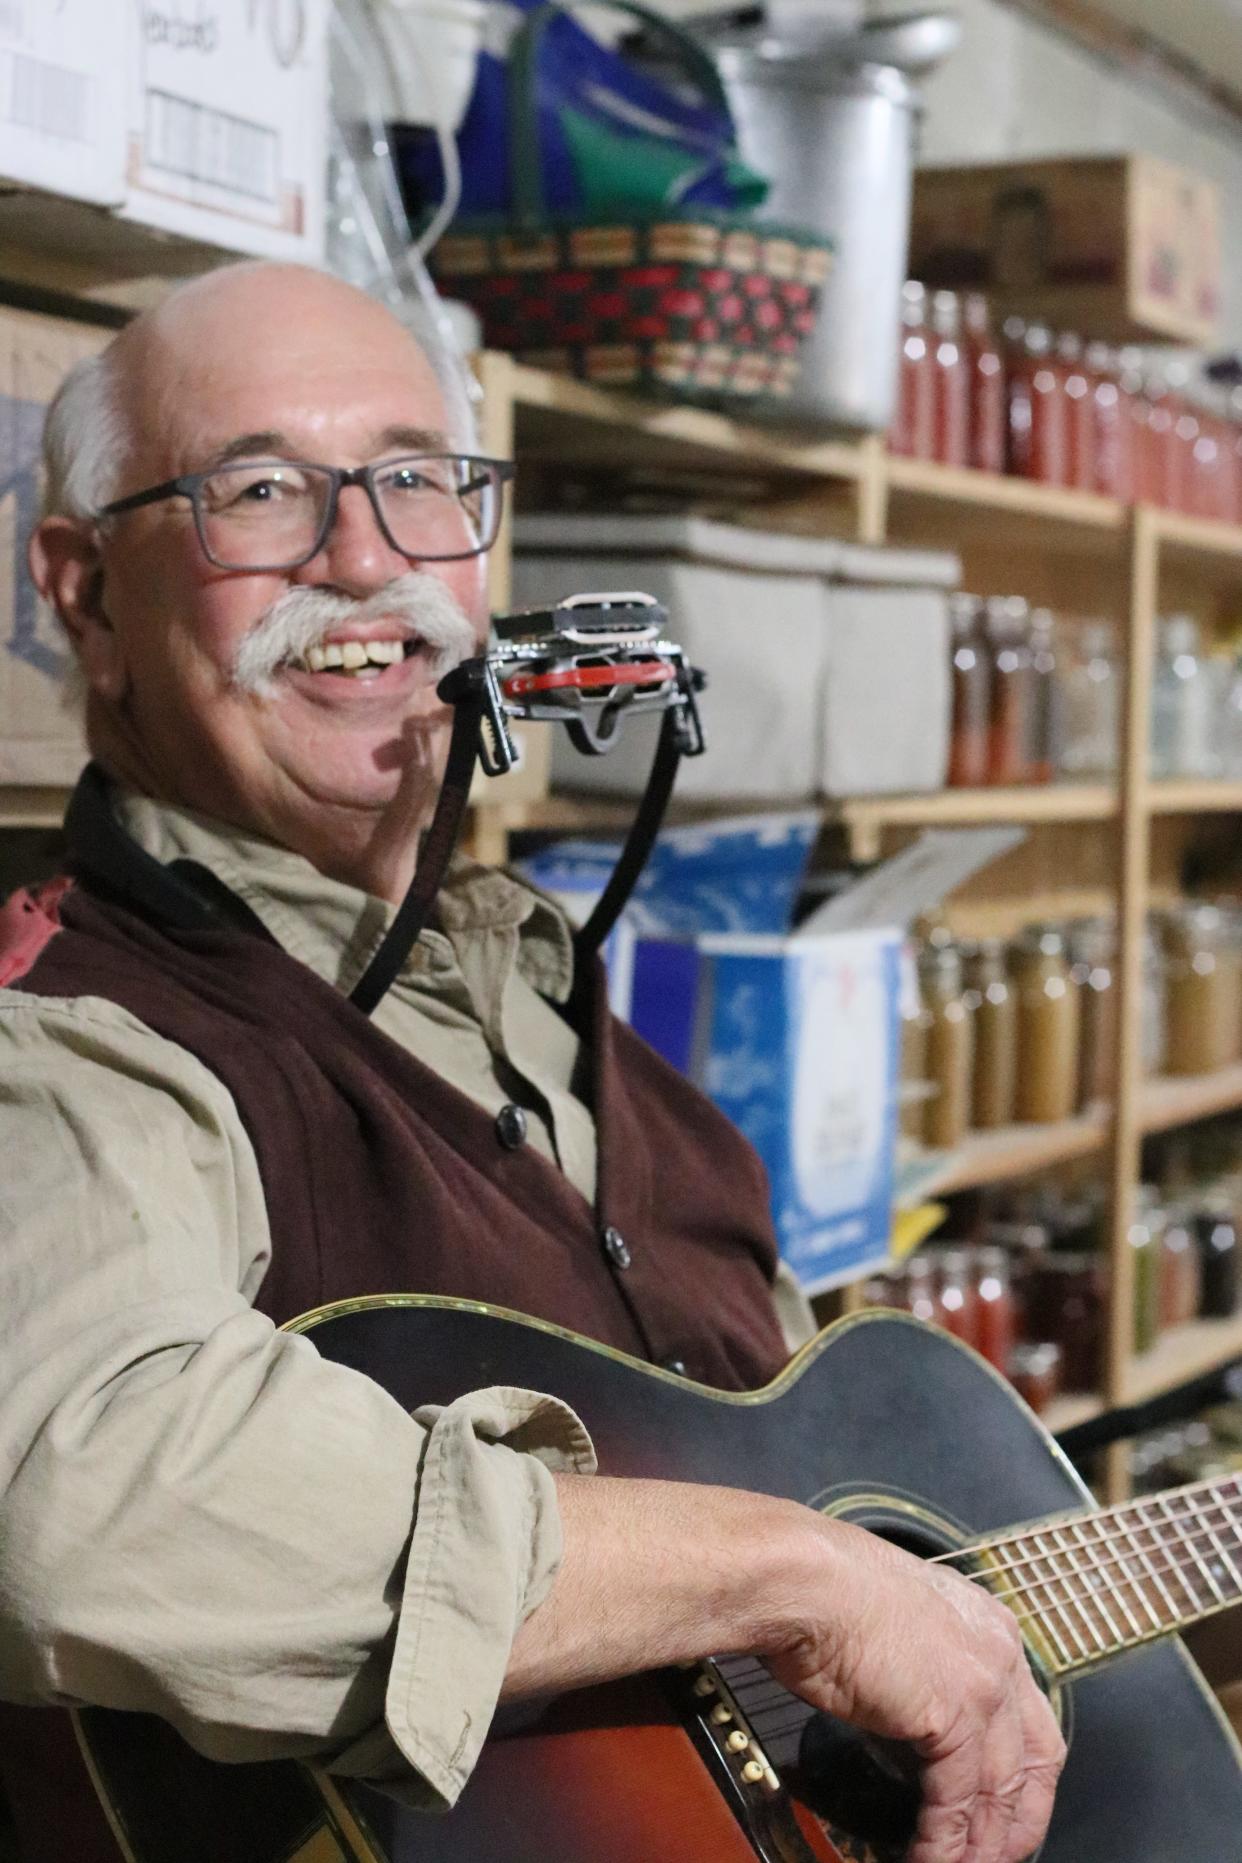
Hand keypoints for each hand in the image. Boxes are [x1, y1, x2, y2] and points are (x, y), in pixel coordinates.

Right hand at [766, 1518, 1065, 1862]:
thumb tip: (910, 1702)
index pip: (1031, 1718)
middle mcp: (998, 1651)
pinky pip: (957, 1802)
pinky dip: (945, 1844)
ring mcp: (982, 1683)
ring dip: (978, 1846)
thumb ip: (922, 1661)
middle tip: (995, 1856)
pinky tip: (929, 1861)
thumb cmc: (827, 1590)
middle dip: (1019, 1822)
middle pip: (1035, 1760)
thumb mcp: (898, 1621)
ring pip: (999, 1791)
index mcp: (988, 1624)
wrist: (807, 1580)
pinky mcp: (952, 1715)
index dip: (1025, 1778)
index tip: (1009, 1813)